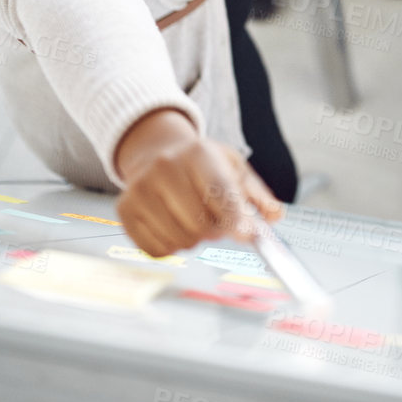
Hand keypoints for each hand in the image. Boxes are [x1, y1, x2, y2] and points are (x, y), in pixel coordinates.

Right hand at [112, 108, 282, 257]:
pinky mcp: (125, 210)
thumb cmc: (200, 164)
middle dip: (216, 230)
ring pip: (180, 240)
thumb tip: (276, 216)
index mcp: (198, 152)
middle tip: (216, 220)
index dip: (235, 217)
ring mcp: (141, 189)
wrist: (155, 151)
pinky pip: (157, 249)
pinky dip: (172, 247)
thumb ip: (257, 195)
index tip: (247, 235)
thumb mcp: (233, 167)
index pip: (219, 191)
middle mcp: (165, 167)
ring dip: (194, 239)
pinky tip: (173, 226)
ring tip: (192, 218)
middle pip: (200, 223)